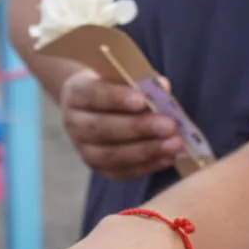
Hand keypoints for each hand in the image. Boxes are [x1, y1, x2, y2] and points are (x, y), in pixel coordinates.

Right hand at [60, 68, 182, 179]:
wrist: (96, 107)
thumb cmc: (115, 86)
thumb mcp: (122, 76)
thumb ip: (142, 80)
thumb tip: (163, 86)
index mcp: (76, 93)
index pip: (93, 96)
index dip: (116, 99)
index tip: (142, 100)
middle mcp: (74, 123)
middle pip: (102, 129)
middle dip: (138, 128)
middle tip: (169, 126)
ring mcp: (83, 149)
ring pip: (110, 155)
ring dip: (146, 151)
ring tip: (174, 145)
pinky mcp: (98, 168)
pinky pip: (120, 172)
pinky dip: (145, 166)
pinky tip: (167, 158)